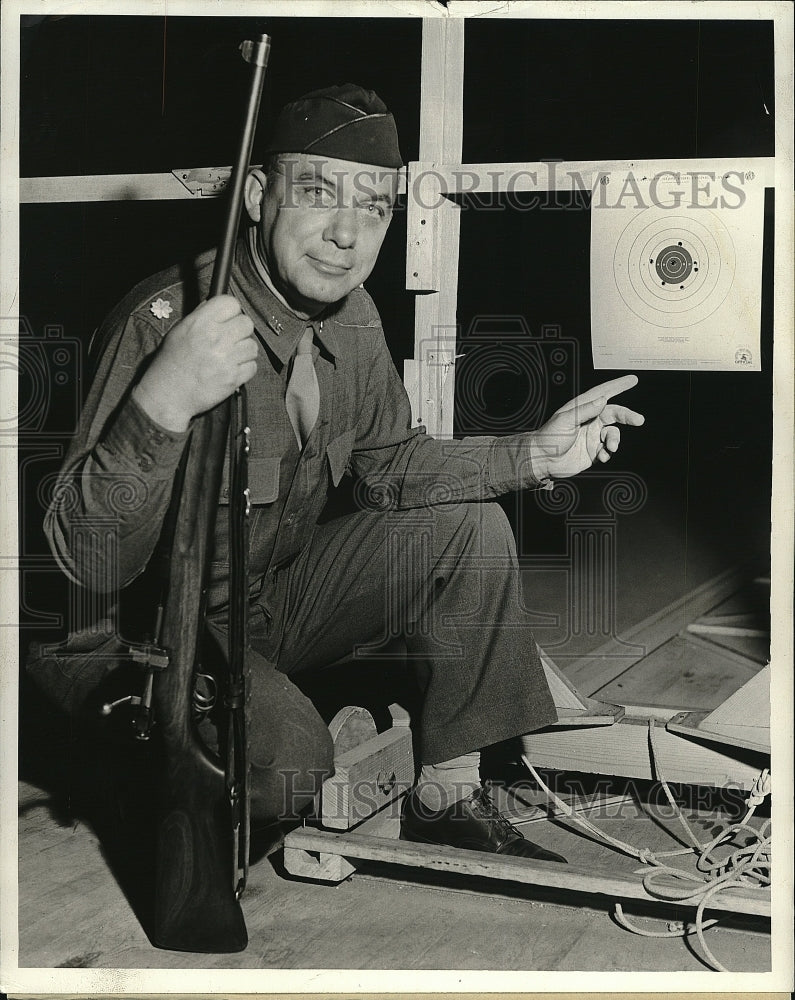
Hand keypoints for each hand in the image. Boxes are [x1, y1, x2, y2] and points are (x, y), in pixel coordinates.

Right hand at [133, 295, 256, 430]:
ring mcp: (226, 358)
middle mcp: (215, 338)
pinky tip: (231, 370)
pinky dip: (245, 369)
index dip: (231, 312)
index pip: (231, 303)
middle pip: (247, 323)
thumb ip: (200, 316)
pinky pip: (253, 366)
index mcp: (200, 323)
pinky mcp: (233, 378)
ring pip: (252, 346)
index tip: (227, 320)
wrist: (168, 394)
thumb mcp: (179, 331)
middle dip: (240, 331)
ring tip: (230, 357)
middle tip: (230, 340)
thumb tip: (217, 305)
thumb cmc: (171, 362)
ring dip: (244, 352)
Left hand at [530, 375, 644, 481]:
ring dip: (615, 440)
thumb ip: (584, 410)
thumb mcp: (565, 420)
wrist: (542, 461)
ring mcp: (592, 436)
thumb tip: (602, 400)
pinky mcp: (593, 451)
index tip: (633, 380)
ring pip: (613, 434)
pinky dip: (608, 452)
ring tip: (610, 447)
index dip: (618, 386)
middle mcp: (589, 420)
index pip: (603, 393)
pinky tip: (602, 456)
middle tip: (638, 420)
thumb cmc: (549, 437)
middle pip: (614, 413)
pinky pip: (608, 449)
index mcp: (582, 408)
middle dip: (627, 416)